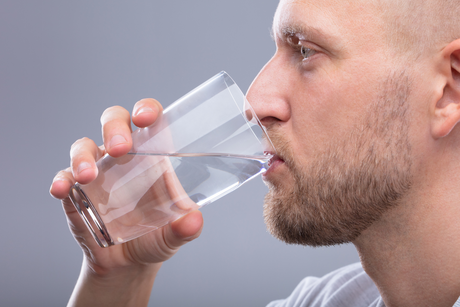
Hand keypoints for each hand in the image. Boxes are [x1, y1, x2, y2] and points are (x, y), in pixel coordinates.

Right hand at [50, 98, 202, 305]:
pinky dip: (61, 180)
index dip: (146, 109)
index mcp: (153, 154)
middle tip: (119, 148)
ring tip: (88, 176)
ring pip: (84, 145)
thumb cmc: (157, 235)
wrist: (129, 263)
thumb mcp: (175, 233)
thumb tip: (193, 220)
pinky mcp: (76, 190)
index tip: (146, 118)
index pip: (149, 119)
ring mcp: (98, 170)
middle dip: (114, 127)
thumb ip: (187, 227)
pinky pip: (64, 177)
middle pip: (114, 122)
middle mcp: (124, 156)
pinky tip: (62, 189)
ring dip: (83, 156)